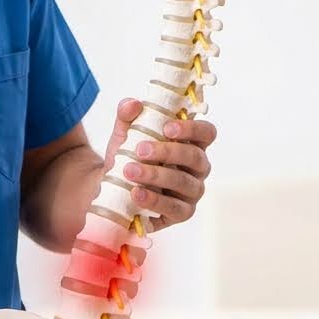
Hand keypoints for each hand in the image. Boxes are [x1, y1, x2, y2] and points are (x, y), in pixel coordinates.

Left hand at [102, 98, 215, 232]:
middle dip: (167, 152)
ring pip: (184, 183)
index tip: (167, 127)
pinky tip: (136, 193)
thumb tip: (132, 104)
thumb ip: (127, 117)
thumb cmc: (128, 159)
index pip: (207, 133)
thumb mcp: (124, 136)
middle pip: (195, 157)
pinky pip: (174, 209)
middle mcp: (198, 169)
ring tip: (130, 171)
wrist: (111, 192)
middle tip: (140, 149)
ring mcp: (192, 193)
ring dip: (156, 175)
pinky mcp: (181, 214)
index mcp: (191, 144)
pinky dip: (154, 201)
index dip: (192, 129)